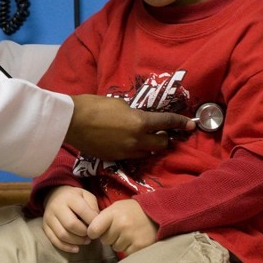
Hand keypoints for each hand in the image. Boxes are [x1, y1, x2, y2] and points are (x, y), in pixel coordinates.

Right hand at [42, 186, 99, 252]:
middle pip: (71, 224)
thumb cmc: (75, 198)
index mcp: (70, 197)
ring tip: (86, 241)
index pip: (82, 211)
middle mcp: (56, 206)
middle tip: (91, 235)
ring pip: (62, 234)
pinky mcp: (45, 226)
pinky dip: (66, 247)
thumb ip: (93, 206)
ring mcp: (48, 217)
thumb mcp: (86, 196)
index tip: (98, 227)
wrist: (55, 196)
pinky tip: (76, 249)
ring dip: (77, 241)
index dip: (92, 222)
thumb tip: (96, 222)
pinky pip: (54, 240)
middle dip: (84, 233)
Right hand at [66, 95, 193, 159]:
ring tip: (142, 138)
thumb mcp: (120, 104)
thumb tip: (139, 119)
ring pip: (146, 152)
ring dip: (148, 145)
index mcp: (140, 122)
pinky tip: (126, 142)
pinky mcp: (114, 158)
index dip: (180, 123)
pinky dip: (134, 149)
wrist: (71, 122)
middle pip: (160, 144)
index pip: (167, 122)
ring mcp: (126, 152)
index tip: (191, 125)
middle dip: (163, 137)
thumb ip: (134, 114)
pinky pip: (131, 155)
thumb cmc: (94, 106)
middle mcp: (137, 140)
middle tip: (160, 131)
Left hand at [87, 200, 157, 255]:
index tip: (97, 232)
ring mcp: (131, 236)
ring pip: (115, 247)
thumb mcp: (117, 207)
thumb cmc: (133, 210)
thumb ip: (103, 217)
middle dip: (109, 237)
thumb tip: (90, 231)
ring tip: (129, 234)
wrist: (158, 212)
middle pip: (104, 240)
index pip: (93, 230)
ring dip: (120, 243)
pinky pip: (126, 252)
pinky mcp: (139, 246)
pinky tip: (135, 239)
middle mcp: (121, 225)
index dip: (93, 232)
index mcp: (113, 213)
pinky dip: (129, 248)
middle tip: (119, 230)